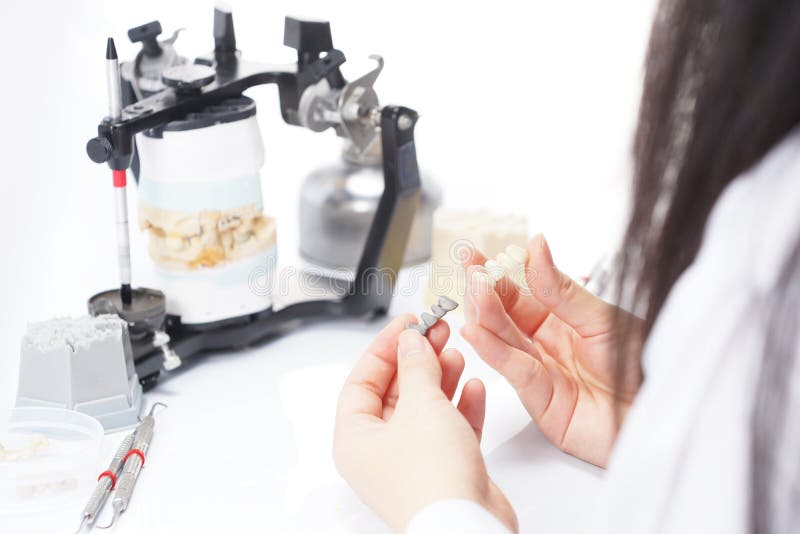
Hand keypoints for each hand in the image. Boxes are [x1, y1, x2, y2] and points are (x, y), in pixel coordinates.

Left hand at [333, 314, 516, 531]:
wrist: (468, 528)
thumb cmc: (432, 479)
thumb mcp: (420, 405)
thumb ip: (416, 366)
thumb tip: (410, 340)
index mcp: (355, 438)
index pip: (362, 379)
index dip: (385, 346)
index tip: (408, 322)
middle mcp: (379, 452)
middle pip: (395, 391)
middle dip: (418, 359)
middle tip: (437, 330)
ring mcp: (413, 462)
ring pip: (424, 408)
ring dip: (441, 378)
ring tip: (456, 352)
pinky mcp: (445, 470)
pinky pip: (449, 429)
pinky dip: (461, 406)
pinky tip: (473, 387)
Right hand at [461, 234, 642, 466]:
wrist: (664, 411)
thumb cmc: (643, 365)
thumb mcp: (602, 317)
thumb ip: (561, 288)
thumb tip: (536, 246)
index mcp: (561, 319)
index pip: (518, 293)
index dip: (496, 274)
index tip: (474, 254)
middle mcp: (545, 345)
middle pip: (504, 316)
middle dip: (484, 293)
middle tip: (470, 271)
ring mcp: (541, 372)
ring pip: (503, 341)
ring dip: (484, 317)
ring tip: (471, 292)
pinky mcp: (541, 402)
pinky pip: (514, 372)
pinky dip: (494, 352)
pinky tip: (476, 332)